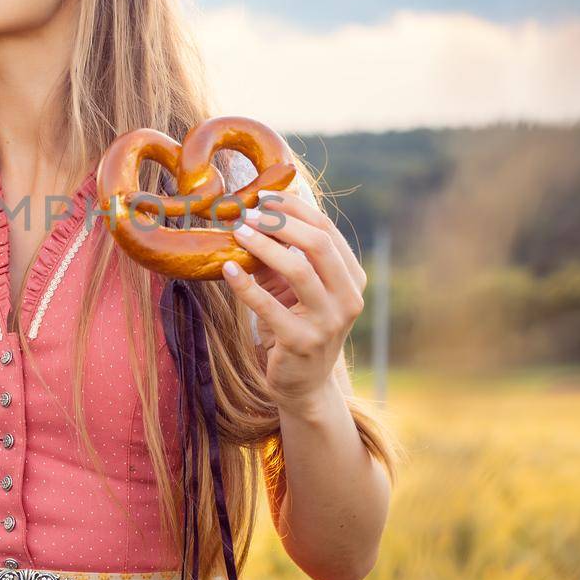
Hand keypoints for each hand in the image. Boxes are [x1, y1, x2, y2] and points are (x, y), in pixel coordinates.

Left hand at [220, 190, 366, 410]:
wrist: (302, 382)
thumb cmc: (296, 324)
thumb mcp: (291, 287)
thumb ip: (280, 256)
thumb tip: (253, 215)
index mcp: (352, 278)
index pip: (327, 230)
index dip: (295, 209)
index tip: (264, 197)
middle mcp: (349, 298)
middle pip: (319, 244)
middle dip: (282, 223)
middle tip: (248, 213)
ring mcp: (329, 322)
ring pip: (298, 270)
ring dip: (264, 246)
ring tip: (237, 232)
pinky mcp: (302, 342)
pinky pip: (269, 307)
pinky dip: (245, 285)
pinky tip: (227, 269)